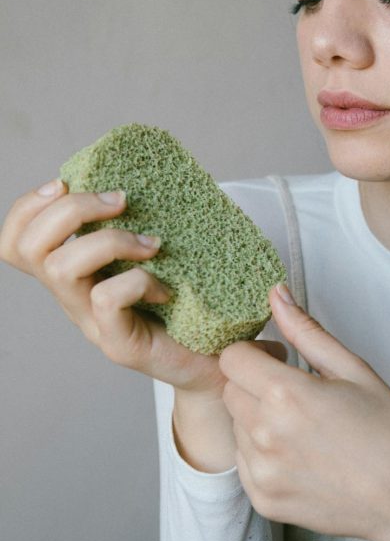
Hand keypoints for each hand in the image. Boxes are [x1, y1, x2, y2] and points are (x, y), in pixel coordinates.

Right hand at [0, 179, 221, 394]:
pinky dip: (139, 281)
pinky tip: (166, 289)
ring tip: (152, 245)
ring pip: (62, 268)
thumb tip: (144, 175)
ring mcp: (92, 323)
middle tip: (121, 201)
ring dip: (109, 241)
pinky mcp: (118, 344)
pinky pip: (107, 299)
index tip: (66, 182)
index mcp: (74, 274)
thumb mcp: (156, 258)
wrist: (218, 365)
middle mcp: (73, 298)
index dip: (28, 206)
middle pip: (29, 247)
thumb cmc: (191, 308)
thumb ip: (137, 225)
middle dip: (71, 209)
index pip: (16, 239)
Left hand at [219, 284, 389, 540]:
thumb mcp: (353, 370)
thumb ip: (306, 331)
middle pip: (231, 391)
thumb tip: (276, 295)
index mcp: (286, 394)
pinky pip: (245, 464)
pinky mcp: (264, 500)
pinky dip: (264, 455)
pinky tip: (303, 456)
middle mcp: (265, 435)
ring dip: (258, 421)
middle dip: (255, 385)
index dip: (255, 353)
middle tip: (297, 394)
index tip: (280, 360)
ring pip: (237, 428)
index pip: (232, 358)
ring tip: (305, 430)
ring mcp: (262, 472)